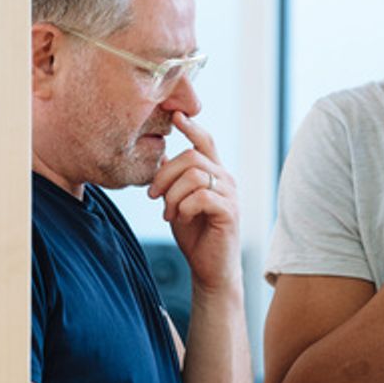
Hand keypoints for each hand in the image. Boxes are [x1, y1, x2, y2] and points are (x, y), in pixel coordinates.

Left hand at [146, 111, 240, 292]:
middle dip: (165, 174)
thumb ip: (174, 179)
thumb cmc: (194, 234)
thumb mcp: (177, 201)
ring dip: (172, 195)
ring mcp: (230, 195)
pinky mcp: (229, 212)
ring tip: (168, 213)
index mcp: (214, 173)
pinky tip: (180, 219)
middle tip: (153, 196)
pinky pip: (201, 196)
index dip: (191, 126)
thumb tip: (160, 152)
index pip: (205, 141)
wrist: (209, 267)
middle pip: (191, 157)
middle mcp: (226, 179)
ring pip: (194, 175)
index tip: (175, 114)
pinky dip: (183, 207)